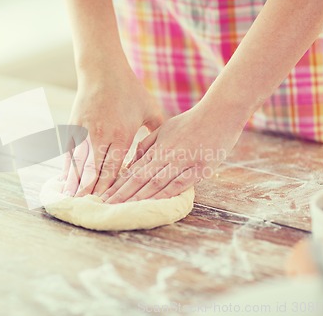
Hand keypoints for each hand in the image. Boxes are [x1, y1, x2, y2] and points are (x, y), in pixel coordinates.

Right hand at [62, 65, 162, 196]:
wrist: (102, 70)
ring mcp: (84, 132)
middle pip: (94, 170)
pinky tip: (64, 181)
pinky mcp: (73, 127)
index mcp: (121, 134)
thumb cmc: (129, 90)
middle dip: (90, 191)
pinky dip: (66, 168)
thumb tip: (168, 148)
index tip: (106, 203)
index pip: (114, 168)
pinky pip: (69, 152)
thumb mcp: (149, 109)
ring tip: (70, 200)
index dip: (109, 188)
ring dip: (74, 184)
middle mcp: (100, 136)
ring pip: (78, 163)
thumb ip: (158, 131)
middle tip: (87, 208)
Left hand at [101, 102, 244, 202]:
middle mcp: (166, 155)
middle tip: (106, 206)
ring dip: (139, 196)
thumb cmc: (191, 121)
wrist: (219, 113)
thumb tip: (131, 162)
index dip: (118, 184)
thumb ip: (148, 145)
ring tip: (123, 208)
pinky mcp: (199, 168)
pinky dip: (166, 194)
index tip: (104, 195)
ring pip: (156, 182)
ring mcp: (183, 162)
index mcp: (157, 147)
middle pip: (140, 178)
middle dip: (122, 194)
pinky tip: (154, 204)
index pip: (133, 170)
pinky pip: (180, 183)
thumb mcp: (165, 129)